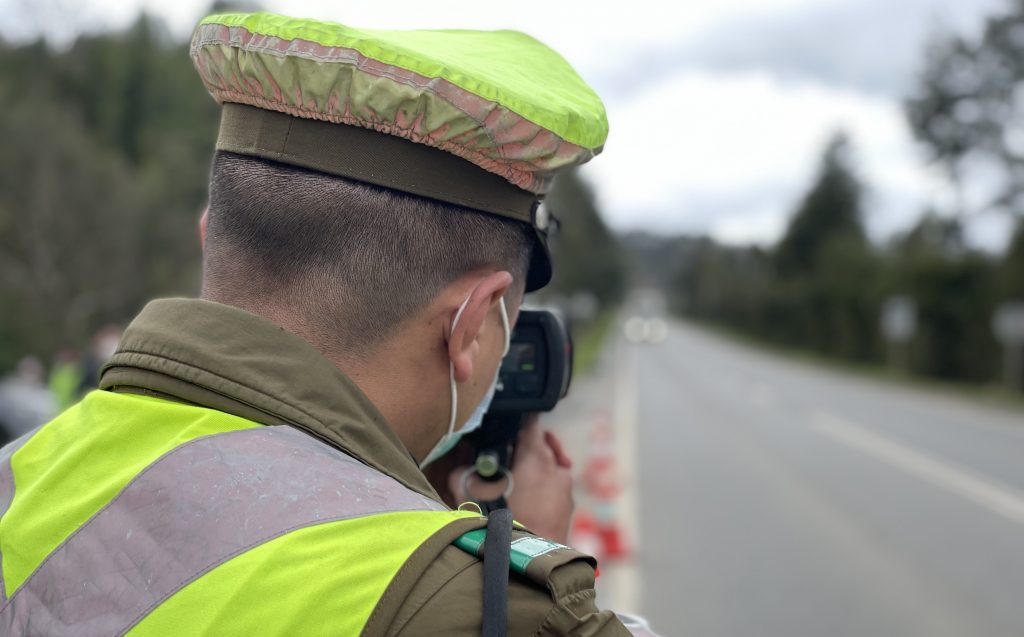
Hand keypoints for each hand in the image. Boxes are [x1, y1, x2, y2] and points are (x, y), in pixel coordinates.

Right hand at [441, 416, 574, 542]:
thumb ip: (461, 476)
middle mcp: (555, 468)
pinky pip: (555, 489)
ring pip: (551, 466)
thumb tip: (457, 469)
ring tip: (516, 478)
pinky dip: (544, 488)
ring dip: (536, 468)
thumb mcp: (471, 496)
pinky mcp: (567, 509)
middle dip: (525, 446)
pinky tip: (527, 499)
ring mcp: (565, 489)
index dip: (517, 421)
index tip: (507, 424)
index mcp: (536, 456)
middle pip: (543, 444)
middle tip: (507, 453)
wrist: (528, 563)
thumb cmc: (502, 524)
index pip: (530, 422)